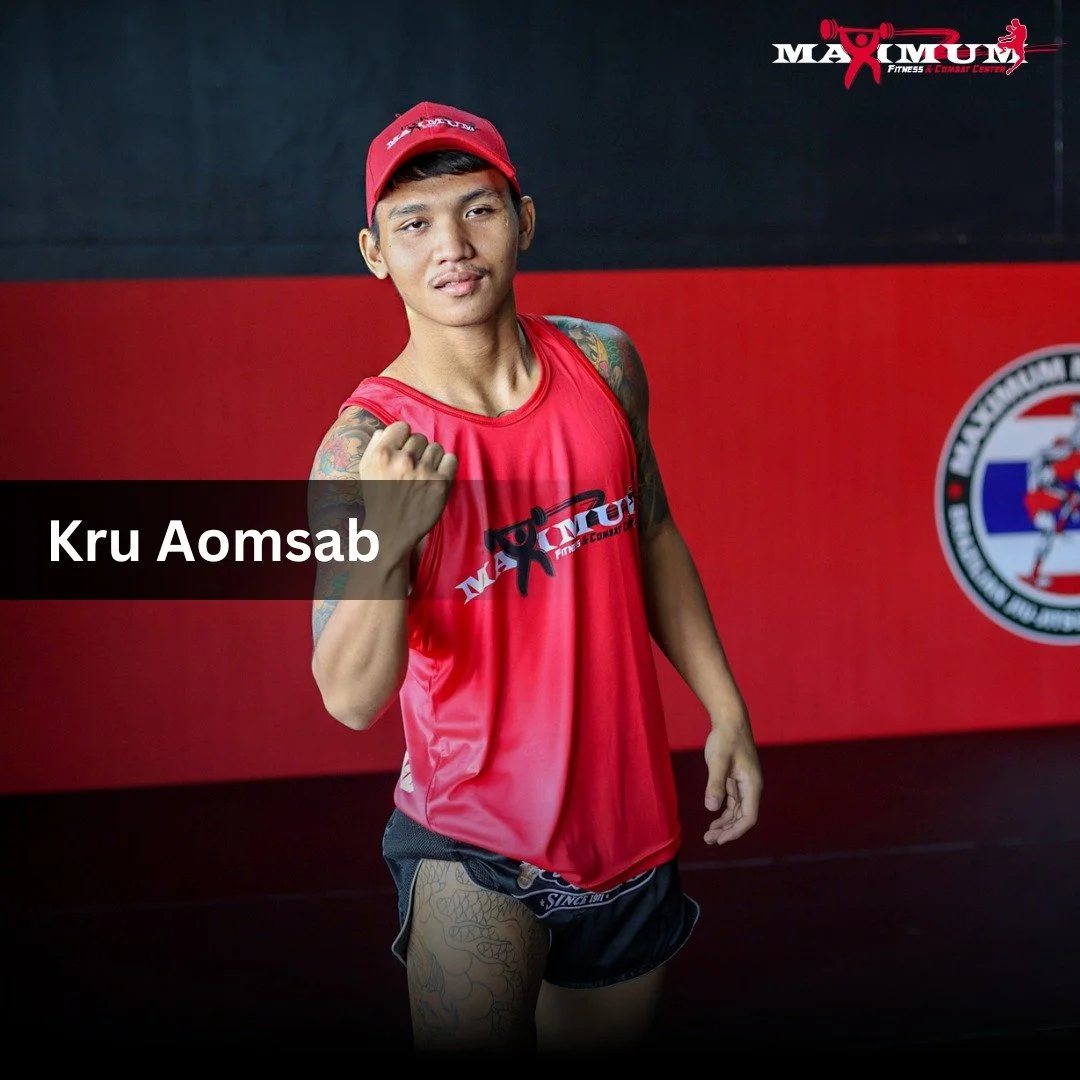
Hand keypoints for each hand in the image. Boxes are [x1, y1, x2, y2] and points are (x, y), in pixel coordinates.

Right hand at [358, 420, 457, 562]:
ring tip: (424, 474)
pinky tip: (436, 477)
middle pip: (420, 438)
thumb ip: (375, 445)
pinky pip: (451, 459)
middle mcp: (403, 461)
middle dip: (417, 451)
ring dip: (432, 459)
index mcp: (382, 454)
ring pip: (436, 448)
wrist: (391, 530)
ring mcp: (423, 472)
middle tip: (412, 468)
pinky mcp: (441, 483)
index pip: (402, 426)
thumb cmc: (379, 497)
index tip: (403, 451)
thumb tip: (387, 430)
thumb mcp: (366, 468)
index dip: (403, 438)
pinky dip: (446, 466)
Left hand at [703, 715, 762, 845]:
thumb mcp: (718, 760)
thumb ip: (715, 784)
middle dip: (728, 831)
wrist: (730, 720)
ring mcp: (745, 784)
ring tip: (709, 835)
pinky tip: (713, 819)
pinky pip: (733, 803)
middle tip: (709, 840)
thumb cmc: (726, 738)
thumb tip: (712, 808)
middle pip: (743, 817)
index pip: (748, 817)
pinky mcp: (737, 780)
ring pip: (738, 812)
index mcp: (753, 785)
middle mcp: (752, 787)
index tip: (720, 840)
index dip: (735, 831)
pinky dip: (724, 813)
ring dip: (725, 824)